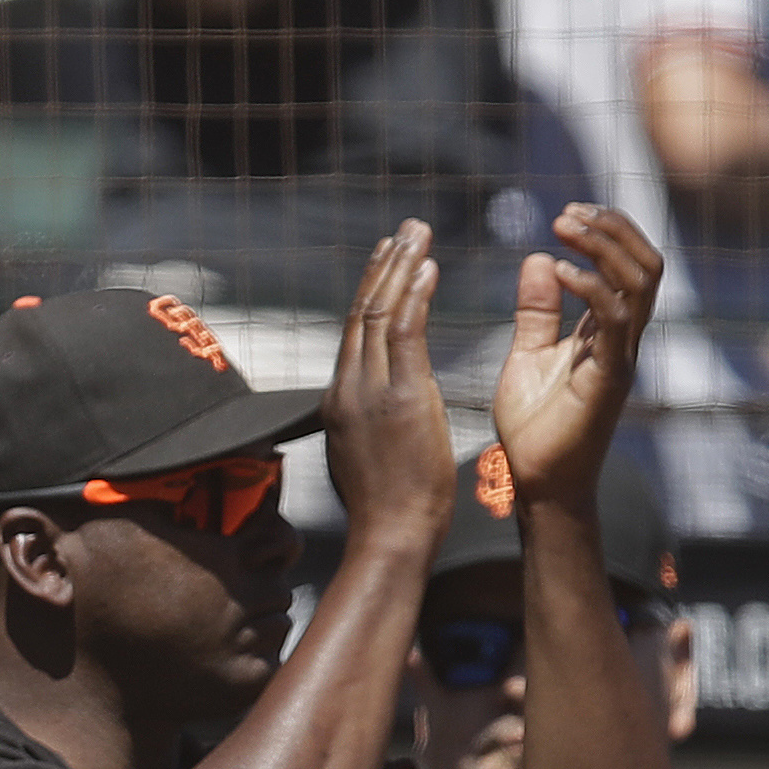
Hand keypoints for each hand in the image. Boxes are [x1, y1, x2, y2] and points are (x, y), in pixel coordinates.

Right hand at [321, 220, 454, 560]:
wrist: (390, 538)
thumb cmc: (389, 511)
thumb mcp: (367, 457)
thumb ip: (369, 424)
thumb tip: (376, 414)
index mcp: (340, 401)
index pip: (355, 333)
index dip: (371, 291)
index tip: (387, 261)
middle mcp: (347, 387)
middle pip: (360, 312)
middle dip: (383, 267)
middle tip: (404, 231)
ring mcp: (368, 391)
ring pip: (378, 313)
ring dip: (399, 268)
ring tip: (417, 234)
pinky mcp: (397, 398)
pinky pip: (403, 333)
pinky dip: (414, 296)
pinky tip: (428, 268)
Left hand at [489, 201, 660, 506]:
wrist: (536, 483)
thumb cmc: (534, 425)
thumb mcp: (527, 353)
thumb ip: (537, 310)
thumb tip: (540, 259)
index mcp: (607, 331)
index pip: (629, 266)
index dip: (607, 232)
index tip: (566, 214)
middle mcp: (624, 339)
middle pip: (647, 265)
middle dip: (613, 229)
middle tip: (568, 212)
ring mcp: (622, 357)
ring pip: (641, 284)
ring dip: (605, 246)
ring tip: (565, 226)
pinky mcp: (611, 378)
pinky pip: (615, 321)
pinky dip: (592, 288)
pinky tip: (561, 272)